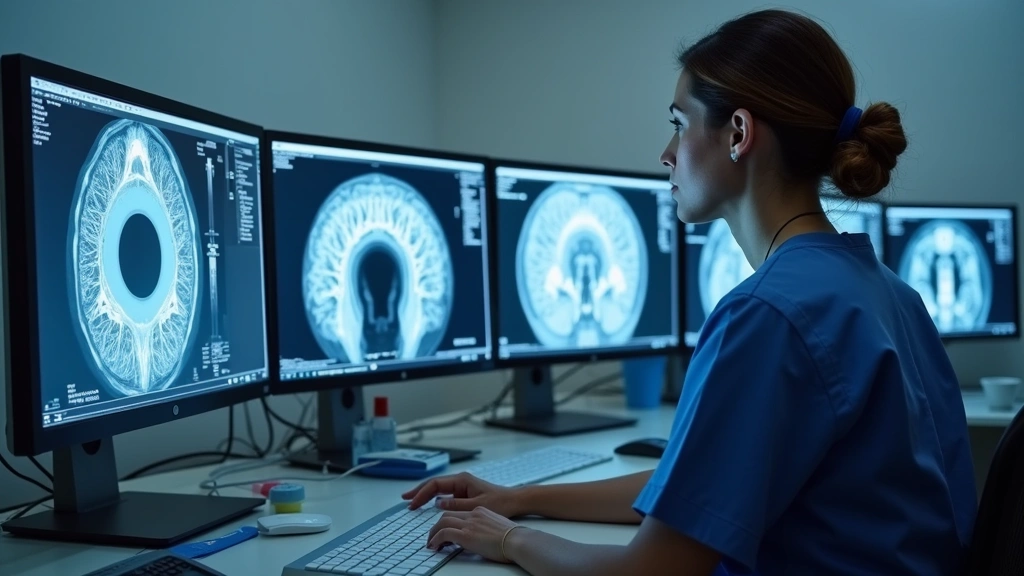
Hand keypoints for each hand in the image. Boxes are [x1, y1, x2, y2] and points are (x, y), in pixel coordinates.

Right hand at [401, 472, 523, 516]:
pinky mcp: (465, 492)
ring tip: (412, 501)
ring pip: (439, 488)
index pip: (436, 484)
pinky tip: (429, 503)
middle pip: (434, 484)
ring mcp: (462, 486)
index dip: (422, 493)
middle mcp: (460, 480)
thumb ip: (456, 505)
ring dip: (425, 494)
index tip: (412, 503)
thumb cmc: (500, 502)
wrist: (515, 500)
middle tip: (405, 499)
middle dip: (419, 491)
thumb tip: (438, 503)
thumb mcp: (476, 506)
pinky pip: (445, 493)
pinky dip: (434, 498)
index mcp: (462, 480)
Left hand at [426, 507, 522, 562]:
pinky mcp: (466, 535)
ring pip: (442, 522)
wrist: (518, 541)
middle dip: (437, 526)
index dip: (448, 522)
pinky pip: (443, 534)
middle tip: (433, 537)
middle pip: (447, 515)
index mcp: (481, 511)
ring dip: (433, 533)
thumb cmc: (513, 538)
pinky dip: (435, 539)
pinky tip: (434, 547)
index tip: (444, 532)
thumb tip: (478, 538)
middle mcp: (473, 514)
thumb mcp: (497, 528)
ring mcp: (469, 523)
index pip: (458, 513)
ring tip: (431, 544)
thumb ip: (484, 528)